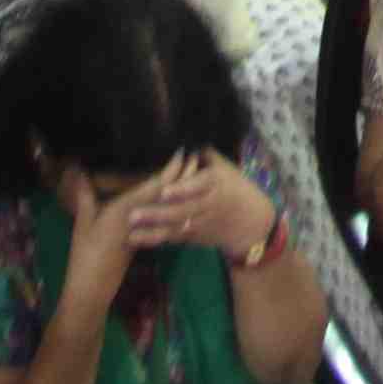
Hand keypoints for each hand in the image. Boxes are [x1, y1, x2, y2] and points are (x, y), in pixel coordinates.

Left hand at [124, 150, 278, 265]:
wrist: (252, 222)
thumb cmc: (236, 188)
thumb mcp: (227, 168)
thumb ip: (206, 156)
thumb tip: (187, 142)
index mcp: (216, 183)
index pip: (198, 186)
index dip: (182, 189)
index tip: (163, 191)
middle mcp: (208, 205)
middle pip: (182, 211)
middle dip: (157, 215)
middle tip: (133, 215)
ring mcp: (202, 223)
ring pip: (176, 228)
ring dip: (153, 232)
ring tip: (131, 234)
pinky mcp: (197, 237)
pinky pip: (176, 238)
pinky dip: (158, 240)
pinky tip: (139, 241)